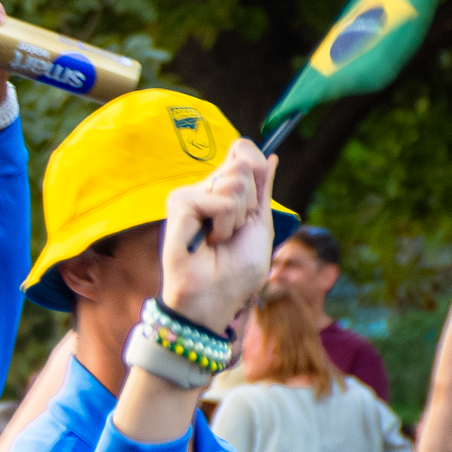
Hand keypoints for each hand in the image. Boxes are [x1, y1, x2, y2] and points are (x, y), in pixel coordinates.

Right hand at [157, 139, 277, 334]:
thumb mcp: (259, 225)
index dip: (258, 166)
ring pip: (234, 180)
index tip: (253, 203)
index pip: (244, 152)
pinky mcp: (179, 207)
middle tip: (234, 229)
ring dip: (237, 217)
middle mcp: (204, 190)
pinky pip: (219, 200)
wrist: (214, 299)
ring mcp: (189, 197)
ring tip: (220, 238)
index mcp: (224, 192)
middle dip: (251, 200)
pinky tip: (208, 241)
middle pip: (243, 162)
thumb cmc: (235, 271)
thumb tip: (272, 155)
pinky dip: (223, 224)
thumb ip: (262, 189)